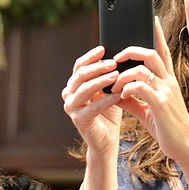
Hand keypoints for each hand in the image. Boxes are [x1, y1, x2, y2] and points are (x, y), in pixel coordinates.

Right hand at [61, 46, 122, 164]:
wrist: (106, 141)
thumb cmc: (109, 114)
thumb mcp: (108, 91)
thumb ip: (108, 76)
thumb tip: (117, 56)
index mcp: (74, 85)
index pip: (79, 66)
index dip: (90, 57)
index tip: (104, 49)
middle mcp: (69, 94)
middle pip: (81, 75)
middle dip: (98, 67)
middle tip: (114, 63)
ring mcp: (71, 108)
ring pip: (85, 89)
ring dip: (101, 81)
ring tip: (116, 76)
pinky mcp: (78, 120)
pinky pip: (94, 107)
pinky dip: (107, 100)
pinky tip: (119, 95)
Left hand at [112, 18, 188, 167]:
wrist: (184, 147)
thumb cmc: (167, 128)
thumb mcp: (148, 110)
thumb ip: (132, 98)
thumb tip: (113, 90)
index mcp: (168, 80)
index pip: (163, 50)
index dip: (157, 33)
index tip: (151, 16)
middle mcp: (169, 82)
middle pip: (151, 53)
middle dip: (130, 50)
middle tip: (116, 58)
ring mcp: (166, 92)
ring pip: (143, 68)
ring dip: (124, 74)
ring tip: (115, 85)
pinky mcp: (161, 104)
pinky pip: (140, 87)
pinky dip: (126, 88)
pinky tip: (121, 96)